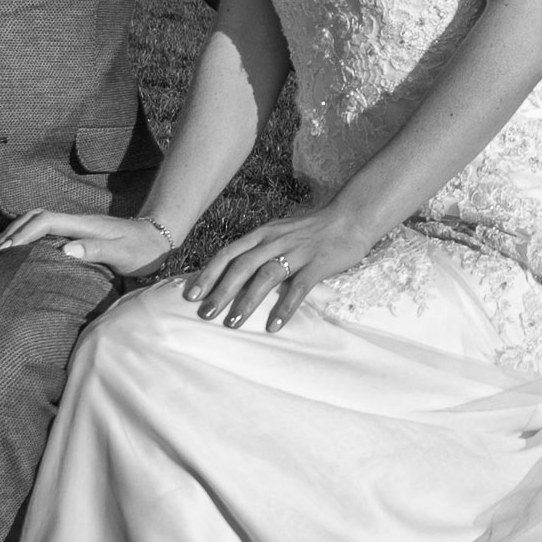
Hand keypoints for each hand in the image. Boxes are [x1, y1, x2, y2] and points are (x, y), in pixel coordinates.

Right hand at [0, 212, 174, 277]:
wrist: (156, 237)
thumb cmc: (141, 249)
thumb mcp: (122, 252)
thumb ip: (96, 250)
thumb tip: (65, 250)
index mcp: (82, 224)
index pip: (43, 222)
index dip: (21, 235)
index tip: (4, 252)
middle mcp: (74, 221)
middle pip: (32, 218)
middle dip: (9, 234)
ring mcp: (73, 225)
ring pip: (35, 222)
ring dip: (14, 234)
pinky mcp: (74, 233)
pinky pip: (42, 231)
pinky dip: (24, 238)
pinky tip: (16, 254)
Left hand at [185, 207, 380, 333]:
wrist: (352, 216)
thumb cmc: (314, 229)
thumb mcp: (281, 232)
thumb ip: (261, 249)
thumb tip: (235, 273)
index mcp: (263, 233)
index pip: (229, 253)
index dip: (208, 273)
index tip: (189, 294)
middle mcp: (276, 240)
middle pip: (241, 266)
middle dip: (220, 291)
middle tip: (204, 314)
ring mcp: (298, 251)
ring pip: (266, 276)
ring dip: (246, 301)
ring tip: (232, 323)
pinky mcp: (319, 263)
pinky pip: (299, 287)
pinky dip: (285, 307)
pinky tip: (274, 325)